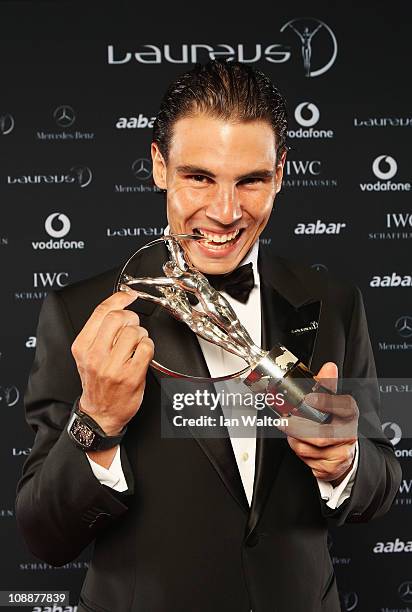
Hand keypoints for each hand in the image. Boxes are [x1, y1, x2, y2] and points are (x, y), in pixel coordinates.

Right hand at [71, 288, 153, 436]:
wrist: (100, 413)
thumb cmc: (97, 383)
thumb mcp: (87, 355)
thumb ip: (98, 331)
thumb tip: (118, 304)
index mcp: (83, 347)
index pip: (101, 312)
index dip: (118, 298)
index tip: (128, 295)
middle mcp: (95, 356)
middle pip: (118, 318)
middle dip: (130, 318)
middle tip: (132, 327)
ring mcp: (113, 367)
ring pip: (134, 332)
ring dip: (141, 335)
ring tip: (136, 345)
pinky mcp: (131, 375)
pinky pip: (146, 347)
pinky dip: (148, 347)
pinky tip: (142, 354)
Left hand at [284, 362, 358, 484]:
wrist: (343, 451)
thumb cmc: (334, 423)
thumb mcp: (333, 402)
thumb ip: (326, 385)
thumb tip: (329, 367)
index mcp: (349, 414)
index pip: (344, 407)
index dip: (326, 402)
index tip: (309, 398)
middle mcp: (348, 435)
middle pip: (323, 435)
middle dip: (298, 428)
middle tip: (284, 421)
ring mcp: (341, 454)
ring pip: (311, 449)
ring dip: (295, 440)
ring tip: (291, 431)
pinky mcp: (331, 468)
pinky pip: (309, 461)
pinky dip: (299, 452)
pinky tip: (299, 443)